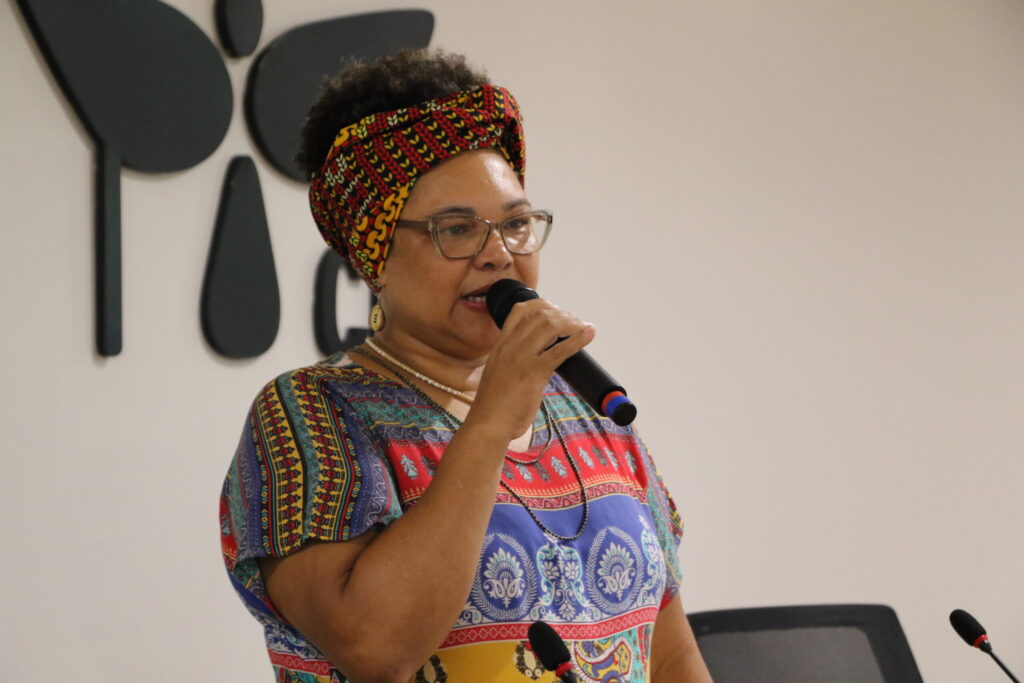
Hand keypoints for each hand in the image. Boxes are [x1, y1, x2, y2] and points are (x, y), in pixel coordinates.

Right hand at [466, 298, 594, 440]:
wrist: (487, 424)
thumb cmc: (495, 406)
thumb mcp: (500, 374)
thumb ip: (514, 362)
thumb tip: (537, 360)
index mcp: (501, 345)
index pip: (520, 310)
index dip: (543, 305)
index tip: (557, 312)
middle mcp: (510, 346)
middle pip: (539, 314)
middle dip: (562, 314)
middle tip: (575, 324)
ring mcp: (520, 358)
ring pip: (550, 326)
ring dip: (572, 323)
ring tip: (583, 328)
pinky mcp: (533, 373)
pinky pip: (559, 350)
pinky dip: (578, 339)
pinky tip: (589, 334)